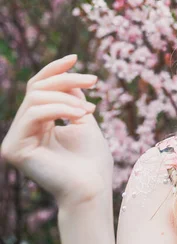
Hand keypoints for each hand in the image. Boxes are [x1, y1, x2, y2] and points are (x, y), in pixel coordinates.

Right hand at [0, 54, 113, 208]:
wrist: (92, 187)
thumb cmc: (92, 159)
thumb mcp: (82, 118)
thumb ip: (71, 97)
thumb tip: (66, 74)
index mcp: (37, 124)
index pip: (38, 88)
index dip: (54, 69)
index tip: (75, 57)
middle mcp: (22, 130)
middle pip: (37, 88)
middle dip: (67, 80)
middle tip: (94, 81)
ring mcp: (15, 140)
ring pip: (36, 98)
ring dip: (67, 97)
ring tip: (89, 109)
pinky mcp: (14, 149)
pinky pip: (34, 113)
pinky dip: (60, 108)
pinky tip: (80, 115)